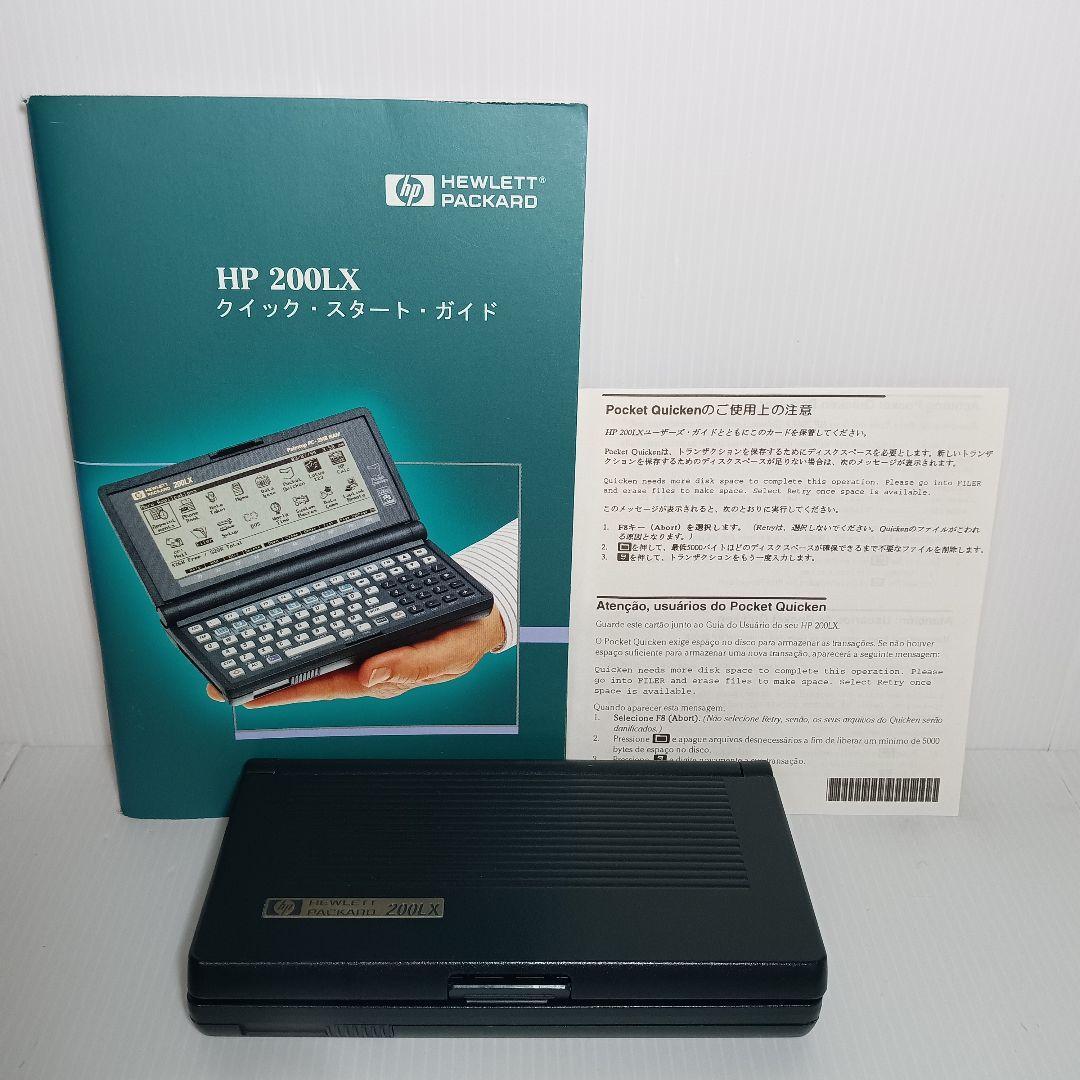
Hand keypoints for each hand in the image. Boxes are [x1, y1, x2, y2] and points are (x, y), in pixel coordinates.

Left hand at [207, 607, 506, 708]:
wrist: (483, 616)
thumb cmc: (466, 637)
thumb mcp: (448, 652)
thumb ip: (412, 664)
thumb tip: (370, 671)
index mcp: (383, 675)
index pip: (326, 686)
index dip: (287, 691)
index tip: (250, 694)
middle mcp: (369, 664)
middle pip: (311, 676)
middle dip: (269, 680)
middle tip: (224, 683)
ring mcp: (367, 649)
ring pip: (317, 659)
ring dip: (281, 661)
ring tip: (241, 661)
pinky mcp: (369, 631)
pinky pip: (331, 637)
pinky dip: (304, 638)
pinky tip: (285, 636)